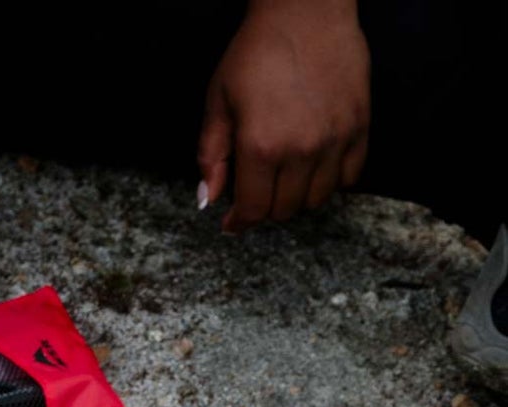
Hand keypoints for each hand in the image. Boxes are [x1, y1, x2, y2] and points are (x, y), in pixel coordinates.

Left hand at [198, 0, 368, 231]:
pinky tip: (314, 167)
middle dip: (265, 208)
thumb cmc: (255, 54)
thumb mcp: (218, 103)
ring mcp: (335, 140)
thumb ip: (212, 156)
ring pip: (318, 198)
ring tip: (283, 178)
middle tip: (256, 192)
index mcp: (260, 147)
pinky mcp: (361, 126)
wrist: (305, 12)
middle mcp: (301, 150)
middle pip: (285, 209)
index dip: (240, 222)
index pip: (253, 210)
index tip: (233, 223)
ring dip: (298, 197)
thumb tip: (208, 200)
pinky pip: (351, 176)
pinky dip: (332, 181)